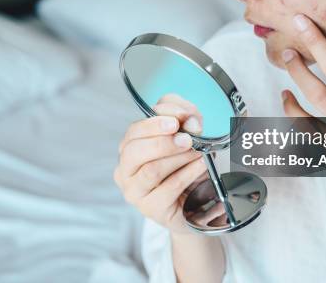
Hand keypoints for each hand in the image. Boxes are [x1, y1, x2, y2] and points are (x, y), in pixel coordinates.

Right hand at [113, 93, 207, 234]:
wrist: (194, 200)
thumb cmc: (183, 164)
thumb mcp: (184, 133)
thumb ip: (183, 117)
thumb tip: (189, 119)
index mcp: (129, 148)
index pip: (134, 132)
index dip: (154, 124)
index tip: (176, 122)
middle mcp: (125, 170)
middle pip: (134, 152)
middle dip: (163, 143)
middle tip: (187, 139)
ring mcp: (135, 192)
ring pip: (151, 170)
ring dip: (179, 158)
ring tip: (198, 152)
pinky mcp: (152, 208)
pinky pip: (169, 187)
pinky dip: (188, 173)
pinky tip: (200, 166)